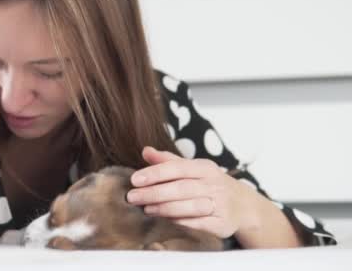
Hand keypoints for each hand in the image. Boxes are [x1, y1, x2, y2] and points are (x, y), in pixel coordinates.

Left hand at [126, 146, 247, 237]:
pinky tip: (165, 220)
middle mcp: (214, 185)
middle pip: (180, 188)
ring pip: (189, 206)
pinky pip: (198, 224)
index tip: (134, 180)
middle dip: (154, 193)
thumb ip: (168, 161)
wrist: (242, 205)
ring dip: (164, 209)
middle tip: (132, 197)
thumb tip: (145, 150)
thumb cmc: (208, 184)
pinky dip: (180, 222)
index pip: (177, 168)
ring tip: (146, 209)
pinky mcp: (222, 224)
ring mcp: (220, 204)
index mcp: (205, 168)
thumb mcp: (192, 169)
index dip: (155, 173)